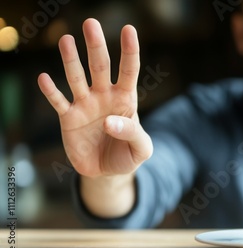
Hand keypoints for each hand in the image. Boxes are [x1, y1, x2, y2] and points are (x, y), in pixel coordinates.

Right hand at [38, 18, 152, 177]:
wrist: (106, 172)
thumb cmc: (127, 155)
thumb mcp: (141, 149)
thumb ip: (132, 134)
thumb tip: (108, 122)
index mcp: (125, 99)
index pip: (129, 70)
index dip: (129, 51)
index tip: (129, 30)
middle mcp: (104, 96)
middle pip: (100, 66)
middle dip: (96, 46)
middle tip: (91, 24)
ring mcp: (85, 105)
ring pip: (76, 78)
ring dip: (71, 60)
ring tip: (66, 40)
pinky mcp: (68, 118)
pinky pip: (58, 102)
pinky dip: (51, 91)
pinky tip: (44, 77)